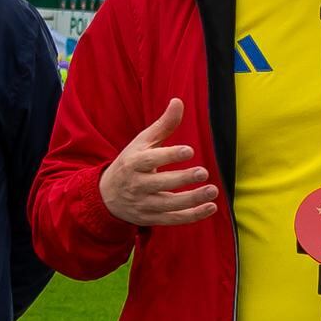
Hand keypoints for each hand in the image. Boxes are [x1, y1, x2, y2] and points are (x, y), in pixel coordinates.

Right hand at [100, 95, 221, 227]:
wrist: (107, 196)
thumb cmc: (131, 163)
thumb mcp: (142, 143)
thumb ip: (163, 125)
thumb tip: (178, 101)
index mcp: (133, 163)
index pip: (151, 160)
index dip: (169, 155)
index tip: (189, 151)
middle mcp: (137, 185)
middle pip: (161, 183)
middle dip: (182, 179)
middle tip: (204, 172)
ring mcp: (144, 204)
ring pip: (169, 204)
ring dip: (192, 199)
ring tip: (212, 191)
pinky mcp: (152, 218)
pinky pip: (174, 219)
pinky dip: (193, 216)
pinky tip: (210, 207)